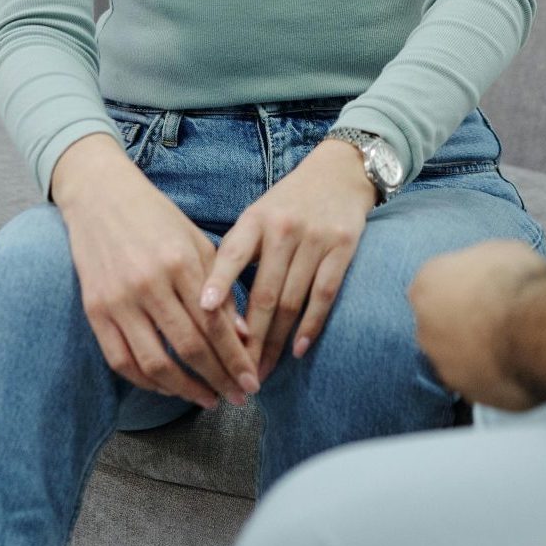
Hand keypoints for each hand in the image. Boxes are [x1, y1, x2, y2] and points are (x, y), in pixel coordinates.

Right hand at [52, 133, 258, 409]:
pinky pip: (122, 362)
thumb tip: (244, 335)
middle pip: (189, 348)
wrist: (101, 200)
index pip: (215, 323)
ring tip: (209, 400)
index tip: (253, 380)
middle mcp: (150, 284)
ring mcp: (119, 301)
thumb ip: (221, 286)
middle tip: (240, 397)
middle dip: (218, 378)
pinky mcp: (95, 313)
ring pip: (155, 363)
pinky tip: (171, 388)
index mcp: (181, 262)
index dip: (236, 357)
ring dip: (185, 389)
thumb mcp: (198, 242)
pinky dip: (148, 382)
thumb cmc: (159, 220)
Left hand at [197, 138, 377, 383]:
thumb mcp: (258, 215)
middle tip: (236, 373)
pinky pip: (324, 294)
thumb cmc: (289, 203)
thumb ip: (237, 253)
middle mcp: (284, 228)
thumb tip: (210, 307)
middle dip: (249, 340)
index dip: (218, 283)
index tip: (202, 312)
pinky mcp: (343, 246)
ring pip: (291, 301)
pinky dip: (310, 325)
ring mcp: (316, 238)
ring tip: (262, 371)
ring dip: (276, 342)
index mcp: (256, 219)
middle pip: (264, 293)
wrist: (340, 171)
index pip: (233, 253)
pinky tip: (297, 349)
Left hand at [408, 240, 545, 410]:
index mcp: (426, 284)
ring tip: (507, 340)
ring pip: (454, 355)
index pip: (433, 284)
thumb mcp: (497, 250)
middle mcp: (424, 327)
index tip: (481, 286)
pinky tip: (512, 361)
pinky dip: (489, 371)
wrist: (535, 329)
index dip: (460, 285)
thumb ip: (477, 267)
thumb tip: (485, 273)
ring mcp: (442, 364)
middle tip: (493, 314)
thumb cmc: (517, 282)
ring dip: (473, 349)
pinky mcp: (465, 391)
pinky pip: (475, 378)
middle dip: (460, 319)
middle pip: (438, 322)